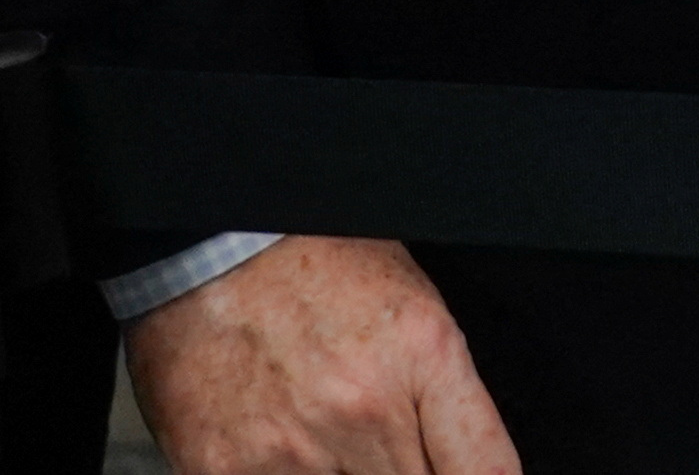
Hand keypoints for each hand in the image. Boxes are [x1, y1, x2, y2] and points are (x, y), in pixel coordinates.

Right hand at [129, 234, 516, 474]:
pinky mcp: (225, 470)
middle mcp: (363, 406)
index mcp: (423, 355)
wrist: (212, 246)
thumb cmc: (318, 265)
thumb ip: (448, 398)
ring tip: (321, 434)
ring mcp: (293, 447)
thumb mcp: (415, 310)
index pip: (486, 473)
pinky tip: (277, 446)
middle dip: (405, 472)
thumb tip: (469, 468)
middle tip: (374, 441)